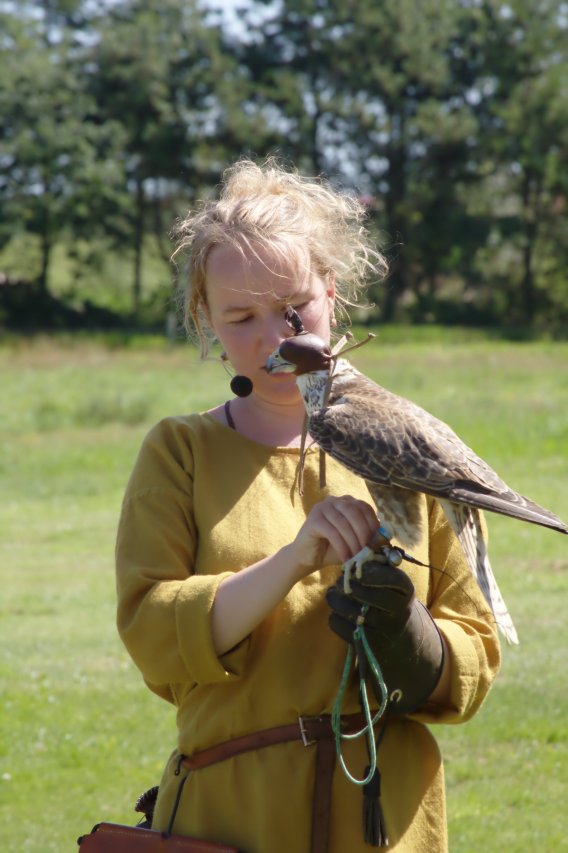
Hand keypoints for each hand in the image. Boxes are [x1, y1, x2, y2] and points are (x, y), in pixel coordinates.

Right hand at [289, 495, 378, 578]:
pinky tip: (346, 558)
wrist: (309, 557)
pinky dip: (342, 546)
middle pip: (354, 512)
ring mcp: (322, 507)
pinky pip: (332, 532)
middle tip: (367, 550)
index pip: (364, 507)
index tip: (378, 541)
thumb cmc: (333, 549)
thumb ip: (366, 537)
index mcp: (347, 502)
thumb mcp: (354, 541)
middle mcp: (334, 500)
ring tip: (356, 557)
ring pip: (343, 523)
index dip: (373, 523)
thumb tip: (385, 539)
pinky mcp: (313, 519)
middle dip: (363, 533)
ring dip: (353, 542)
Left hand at [326, 556, 443, 713]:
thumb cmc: (391, 598)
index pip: (392, 579)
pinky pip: (342, 628)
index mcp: (406, 591)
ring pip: (352, 612)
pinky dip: (335, 618)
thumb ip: (381, 562)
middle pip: (367, 596)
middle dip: (349, 585)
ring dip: (337, 600)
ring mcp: (384, 631)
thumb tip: (368, 538)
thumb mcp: (394, 581)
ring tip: (334, 593)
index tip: (359, 570)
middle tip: (340, 580)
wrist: (401, 637)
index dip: (371, 573)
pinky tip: (337, 612)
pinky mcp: (368, 645)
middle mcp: (398, 612)